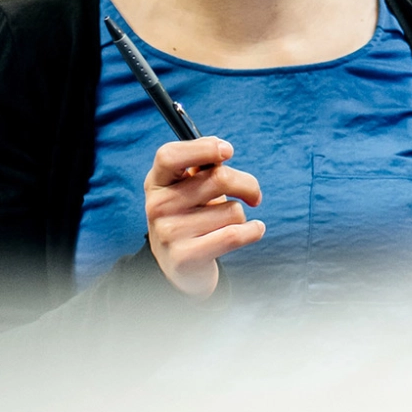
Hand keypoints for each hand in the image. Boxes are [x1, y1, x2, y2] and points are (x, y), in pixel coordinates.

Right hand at [144, 137, 264, 298]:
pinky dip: (253, 231)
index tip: (229, 151)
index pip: (170, 155)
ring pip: (232, 210)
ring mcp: (169, 232)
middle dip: (246, 184)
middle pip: (218, 178)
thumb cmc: (191, 214)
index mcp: (157, 181)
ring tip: (228, 222)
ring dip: (241, 214)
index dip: (203, 148)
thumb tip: (222, 151)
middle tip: (253, 193)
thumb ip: (202, 166)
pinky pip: (234, 235)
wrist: (179, 263)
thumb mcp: (187, 186)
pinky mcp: (185, 257)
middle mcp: (157, 205)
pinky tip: (255, 230)